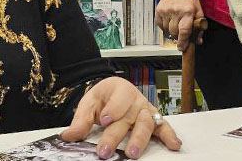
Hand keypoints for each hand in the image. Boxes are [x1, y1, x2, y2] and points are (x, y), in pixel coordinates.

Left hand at [60, 77, 180, 159]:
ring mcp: (146, 110)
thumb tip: (68, 136)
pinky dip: (169, 135)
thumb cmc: (104, 98)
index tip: (104, 121)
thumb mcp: (90, 103)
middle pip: (127, 117)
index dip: (112, 110)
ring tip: (133, 153)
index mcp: (118, 89)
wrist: (114, 93)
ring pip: (145, 123)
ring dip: (140, 139)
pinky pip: (163, 127)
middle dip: (116, 135)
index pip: (117, 99)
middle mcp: (135, 99)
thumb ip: (81, 120)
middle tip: (105, 150)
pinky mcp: (155, 120)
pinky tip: (173, 144)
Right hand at [156, 0, 203, 50]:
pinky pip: (160, 26)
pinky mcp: (158, 11)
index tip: (182, 48)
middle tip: (182, 33)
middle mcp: (175, 11)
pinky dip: (165, 27)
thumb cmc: (189, 1)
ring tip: (176, 23)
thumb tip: (198, 41)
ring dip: (171, 31)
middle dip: (178, 36)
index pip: (184, 31)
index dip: (183, 42)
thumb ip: (200, 28)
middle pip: (174, 32)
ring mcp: (165, 11)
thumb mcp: (198, 12)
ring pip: (167, 30)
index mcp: (187, 12)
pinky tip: (170, 21)